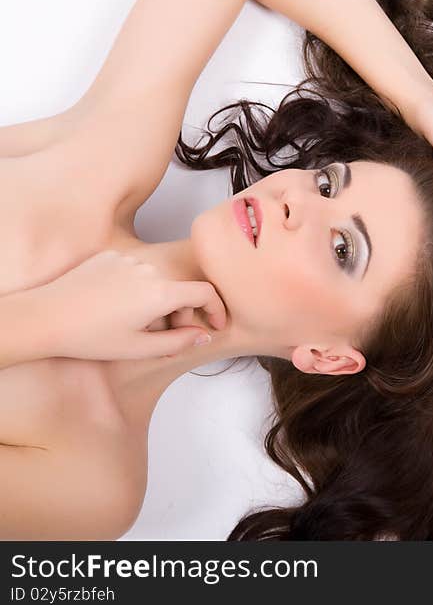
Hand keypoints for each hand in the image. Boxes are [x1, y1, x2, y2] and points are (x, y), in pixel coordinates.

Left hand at [36, 250, 226, 359]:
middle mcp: (149, 269)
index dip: (217, 309)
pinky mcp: (110, 256)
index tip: (216, 323)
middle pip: (182, 287)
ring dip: (160, 300)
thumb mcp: (139, 348)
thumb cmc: (89, 336)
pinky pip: (137, 270)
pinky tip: (119, 307)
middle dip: (183, 312)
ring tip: (140, 324)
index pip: (205, 292)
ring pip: (160, 279)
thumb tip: (204, 335)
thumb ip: (180, 341)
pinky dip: (139, 288)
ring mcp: (129, 260)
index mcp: (160, 292)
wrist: (44, 318)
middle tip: (170, 337)